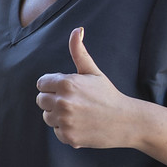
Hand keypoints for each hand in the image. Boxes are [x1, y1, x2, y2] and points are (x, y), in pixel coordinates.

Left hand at [34, 28, 140, 149]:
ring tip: (78, 113)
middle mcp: (62, 102)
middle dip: (53, 100)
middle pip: (41, 100)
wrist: (126, 121)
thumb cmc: (108, 94)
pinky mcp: (68, 137)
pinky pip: (56, 132)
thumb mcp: (92, 72)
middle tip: (74, 102)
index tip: (67, 89)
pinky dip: (66, 130)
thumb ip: (79, 52)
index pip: (41, 84)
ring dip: (58, 115)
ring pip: (47, 117)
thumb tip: (77, 30)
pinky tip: (82, 125)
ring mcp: (65, 121)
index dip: (52, 85)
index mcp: (66, 83)